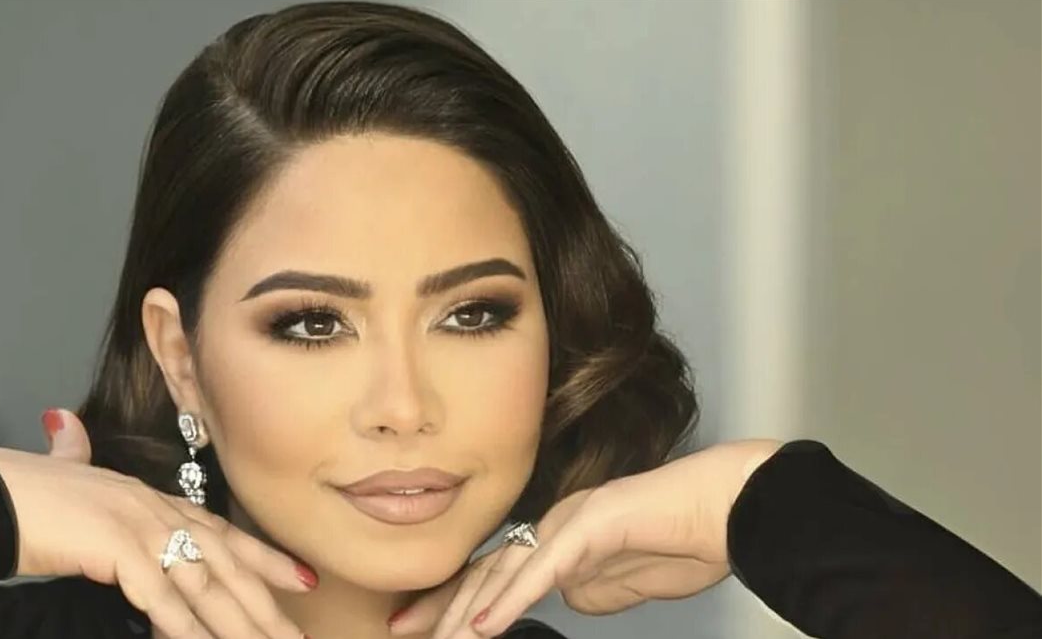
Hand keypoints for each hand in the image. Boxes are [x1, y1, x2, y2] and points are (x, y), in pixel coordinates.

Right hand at [0, 408, 315, 638]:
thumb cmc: (22, 492)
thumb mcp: (61, 475)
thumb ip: (71, 454)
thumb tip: (61, 424)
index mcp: (150, 497)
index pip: (221, 530)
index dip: (264, 557)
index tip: (302, 580)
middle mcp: (155, 508)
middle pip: (224, 563)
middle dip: (266, 605)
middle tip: (297, 638)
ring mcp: (139, 525)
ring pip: (203, 585)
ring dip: (238, 625)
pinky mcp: (117, 547)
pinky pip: (161, 598)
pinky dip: (187, 628)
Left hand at [388, 439, 784, 637]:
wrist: (732, 507)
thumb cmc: (690, 538)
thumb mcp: (627, 583)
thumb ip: (588, 590)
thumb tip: (564, 602)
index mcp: (561, 534)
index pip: (496, 571)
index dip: (456, 600)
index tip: (422, 627)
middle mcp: (556, 522)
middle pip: (487, 569)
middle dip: (441, 605)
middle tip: (400, 629)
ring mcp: (572, 520)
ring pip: (506, 570)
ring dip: (468, 611)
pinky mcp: (593, 526)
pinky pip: (545, 569)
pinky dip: (512, 599)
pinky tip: (484, 627)